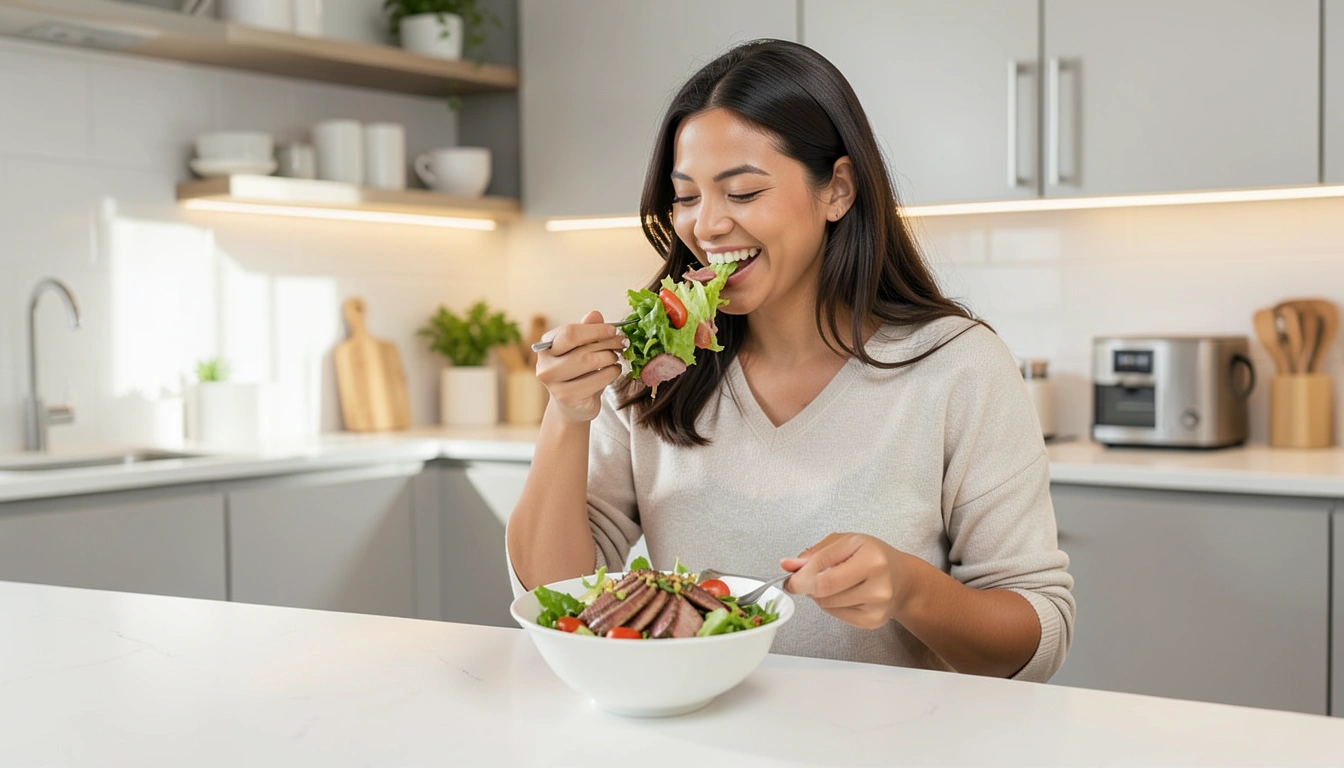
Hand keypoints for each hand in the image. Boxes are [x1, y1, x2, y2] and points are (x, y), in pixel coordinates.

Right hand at [535, 310, 626, 422]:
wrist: (573, 404)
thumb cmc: (579, 372)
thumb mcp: (582, 348)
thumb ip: (587, 330)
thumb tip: (595, 314)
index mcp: (546, 346)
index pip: (570, 332)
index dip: (595, 330)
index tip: (613, 330)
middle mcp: (545, 364)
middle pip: (582, 349)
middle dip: (608, 343)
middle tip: (623, 342)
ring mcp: (554, 384)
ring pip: (590, 363)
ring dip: (610, 358)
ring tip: (615, 357)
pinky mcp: (567, 397)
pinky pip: (597, 380)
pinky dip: (612, 373)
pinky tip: (614, 371)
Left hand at [781, 533, 911, 629]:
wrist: (903, 580)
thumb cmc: (874, 556)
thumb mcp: (846, 542)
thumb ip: (815, 553)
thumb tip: (788, 565)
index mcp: (871, 557)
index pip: (823, 567)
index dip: (800, 574)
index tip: (790, 577)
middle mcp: (878, 582)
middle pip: (823, 590)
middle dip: (806, 586)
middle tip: (804, 581)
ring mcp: (877, 605)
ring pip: (827, 604)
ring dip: (819, 595)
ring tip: (832, 583)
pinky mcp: (873, 621)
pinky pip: (836, 615)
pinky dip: (831, 605)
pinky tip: (843, 594)